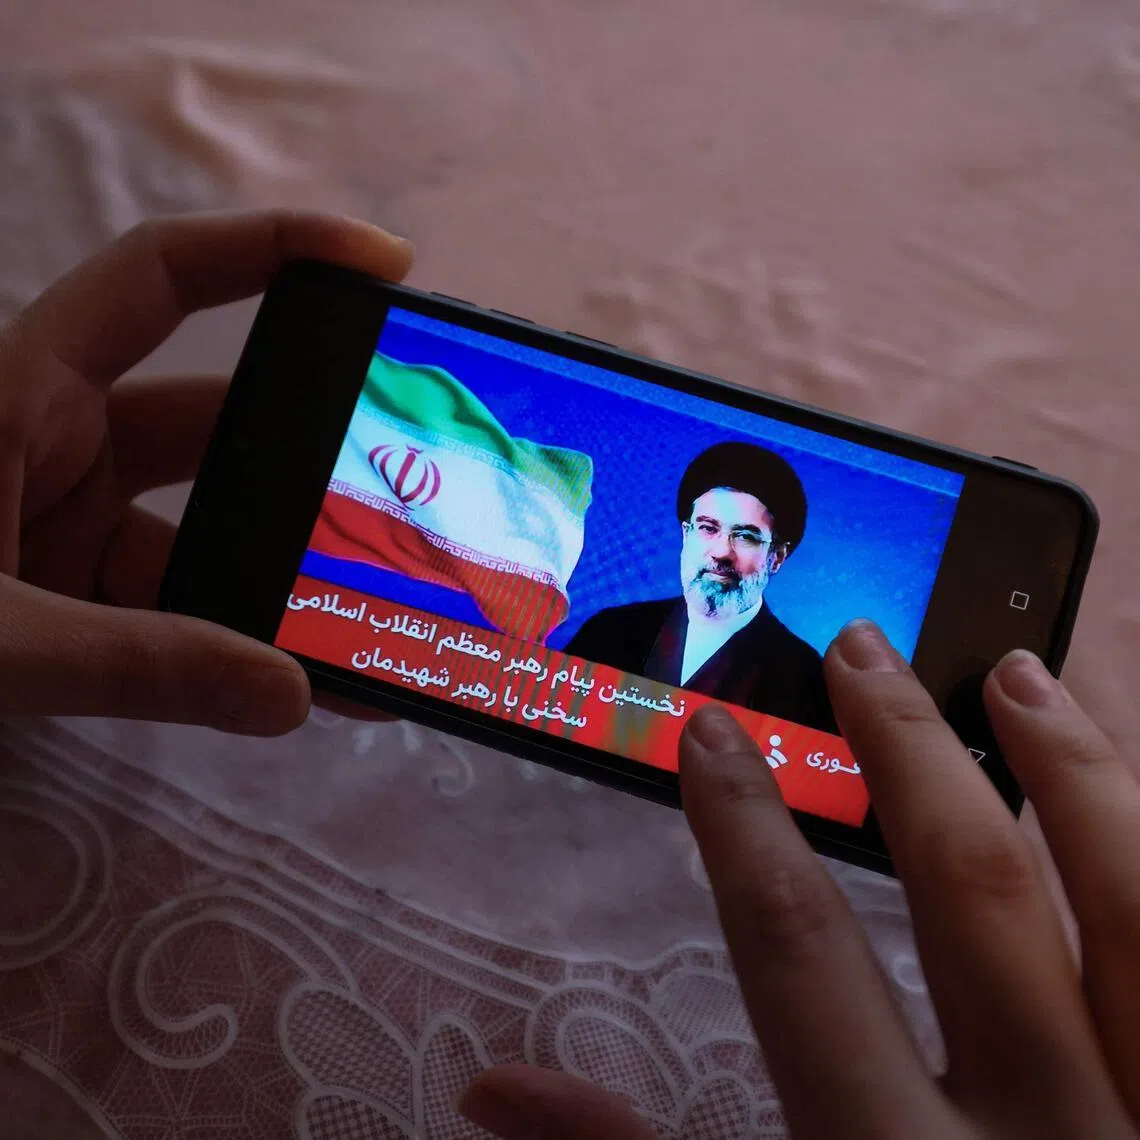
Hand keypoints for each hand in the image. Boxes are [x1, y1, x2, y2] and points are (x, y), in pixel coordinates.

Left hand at [0, 210, 412, 732]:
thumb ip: (133, 666)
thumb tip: (293, 697)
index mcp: (20, 391)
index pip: (163, 279)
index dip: (273, 249)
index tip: (382, 268)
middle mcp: (54, 437)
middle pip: (217, 419)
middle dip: (311, 452)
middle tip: (411, 475)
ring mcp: (65, 517)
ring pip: (205, 525)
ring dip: (278, 569)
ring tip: (369, 608)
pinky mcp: (69, 589)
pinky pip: (174, 597)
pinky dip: (231, 634)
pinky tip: (292, 673)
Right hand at [459, 621, 1139, 1137]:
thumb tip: (489, 1090)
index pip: (797, 954)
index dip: (741, 827)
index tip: (709, 731)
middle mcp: (1043, 1136)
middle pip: (969, 889)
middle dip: (903, 749)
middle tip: (862, 646)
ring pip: (1135, 906)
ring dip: (1077, 771)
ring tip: (1020, 672)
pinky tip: (1130, 781)